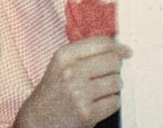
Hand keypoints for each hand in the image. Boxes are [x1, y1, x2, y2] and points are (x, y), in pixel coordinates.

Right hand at [14, 36, 131, 127]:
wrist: (36, 122)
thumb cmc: (54, 90)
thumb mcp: (63, 63)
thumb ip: (87, 51)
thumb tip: (121, 47)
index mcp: (65, 55)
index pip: (104, 43)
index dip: (119, 47)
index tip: (126, 52)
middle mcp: (71, 72)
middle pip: (114, 61)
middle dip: (115, 68)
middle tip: (107, 75)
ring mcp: (78, 94)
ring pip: (116, 82)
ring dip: (113, 87)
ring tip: (99, 91)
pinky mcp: (86, 114)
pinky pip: (114, 102)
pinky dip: (110, 103)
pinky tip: (98, 104)